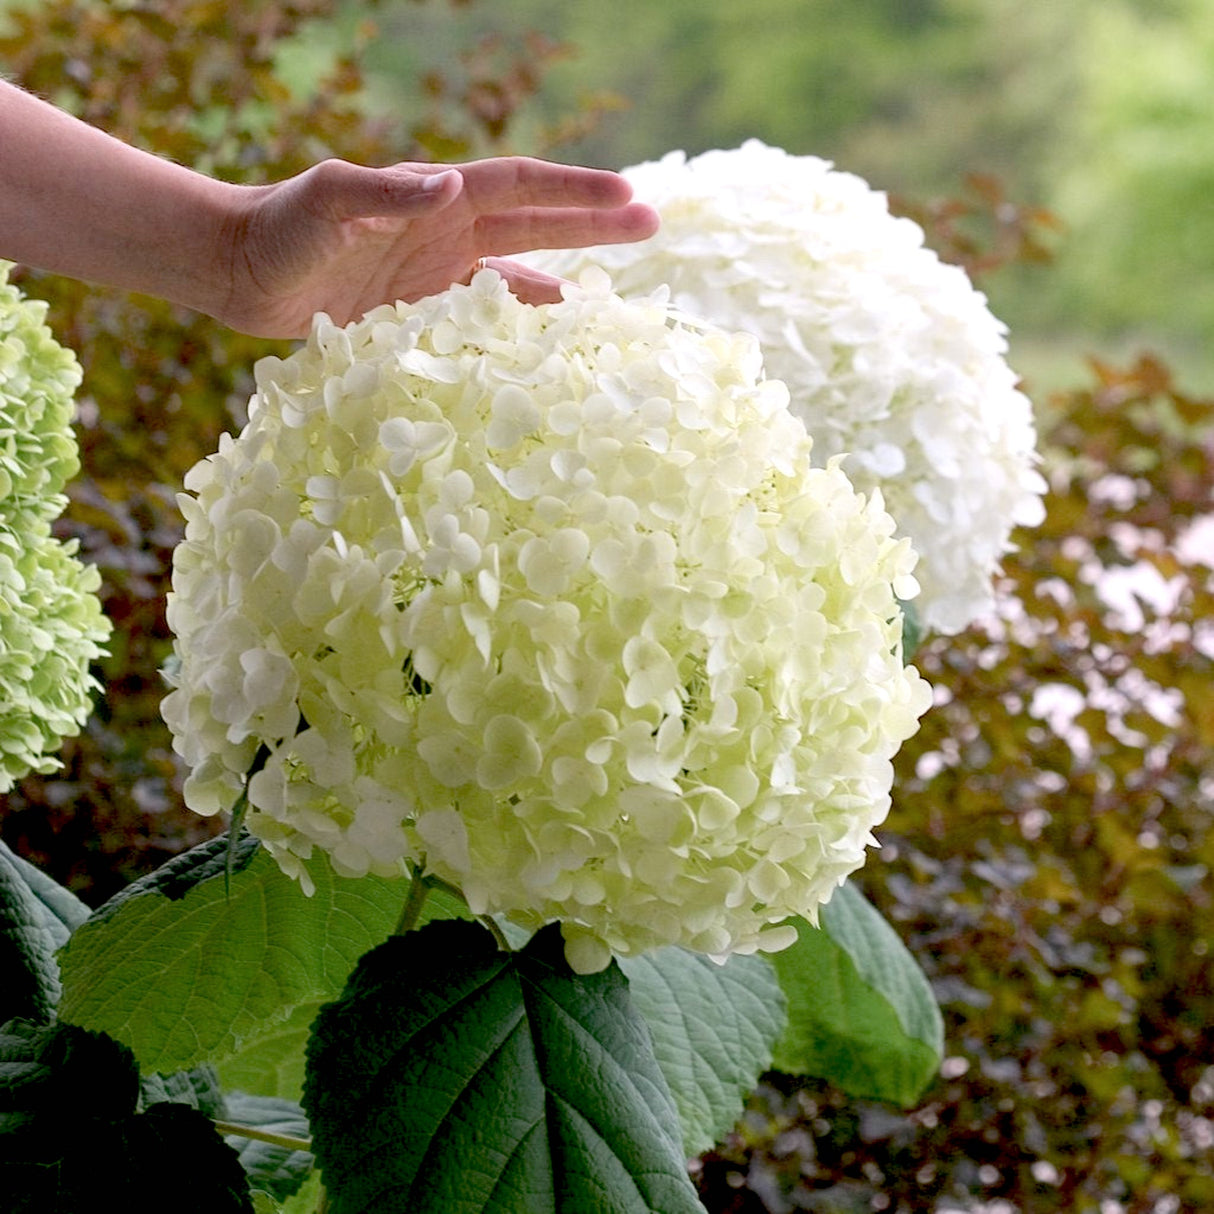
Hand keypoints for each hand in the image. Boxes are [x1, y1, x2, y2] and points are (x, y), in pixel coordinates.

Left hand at [214, 156, 659, 337]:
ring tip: (614, 289)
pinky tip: (542, 335)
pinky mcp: (419, 310)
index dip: (574, 192)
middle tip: (653, 223)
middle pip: (535, 222)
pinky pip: (480, 316)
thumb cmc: (278, 230)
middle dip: (592, 223)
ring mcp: (435, 271)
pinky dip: (514, 322)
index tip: (628, 196)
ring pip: (516, 270)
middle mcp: (446, 230)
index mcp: (435, 198)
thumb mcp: (326, 205)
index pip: (521, 188)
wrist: (240, 270)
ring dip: (563, 272)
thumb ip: (382, 195)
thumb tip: (449, 185)